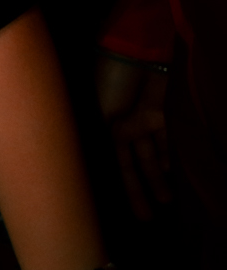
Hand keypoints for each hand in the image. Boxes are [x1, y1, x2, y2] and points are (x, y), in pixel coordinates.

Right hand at [95, 53, 170, 221]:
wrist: (134, 50)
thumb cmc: (109, 80)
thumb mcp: (101, 114)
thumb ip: (109, 142)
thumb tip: (109, 171)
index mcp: (99, 129)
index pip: (108, 166)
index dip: (115, 189)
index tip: (118, 214)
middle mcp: (118, 129)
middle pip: (130, 167)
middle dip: (138, 193)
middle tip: (146, 220)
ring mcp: (140, 121)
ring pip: (149, 157)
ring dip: (157, 179)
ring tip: (165, 203)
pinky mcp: (160, 112)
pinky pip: (165, 139)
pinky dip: (168, 156)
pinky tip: (171, 175)